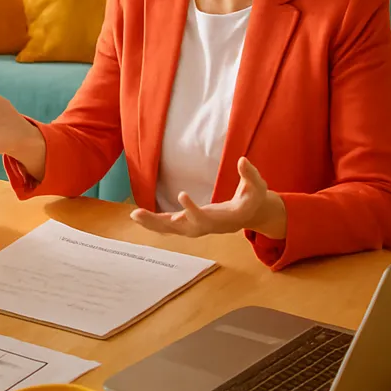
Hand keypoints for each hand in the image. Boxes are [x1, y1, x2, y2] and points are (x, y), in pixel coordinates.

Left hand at [130, 157, 287, 239]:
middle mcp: (204, 227)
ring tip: (133, 215)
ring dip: (151, 223)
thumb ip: (250, 174)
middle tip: (139, 215)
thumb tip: (242, 160)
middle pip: (180, 228)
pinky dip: (154, 221)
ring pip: (170, 229)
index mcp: (220, 219)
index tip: (181, 195)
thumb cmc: (252, 199)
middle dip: (159, 222)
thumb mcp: (257, 186)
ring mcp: (195, 228)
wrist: (248, 215)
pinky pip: (169, 225)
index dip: (192, 209)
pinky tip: (138, 216)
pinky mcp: (189, 224)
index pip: (203, 217)